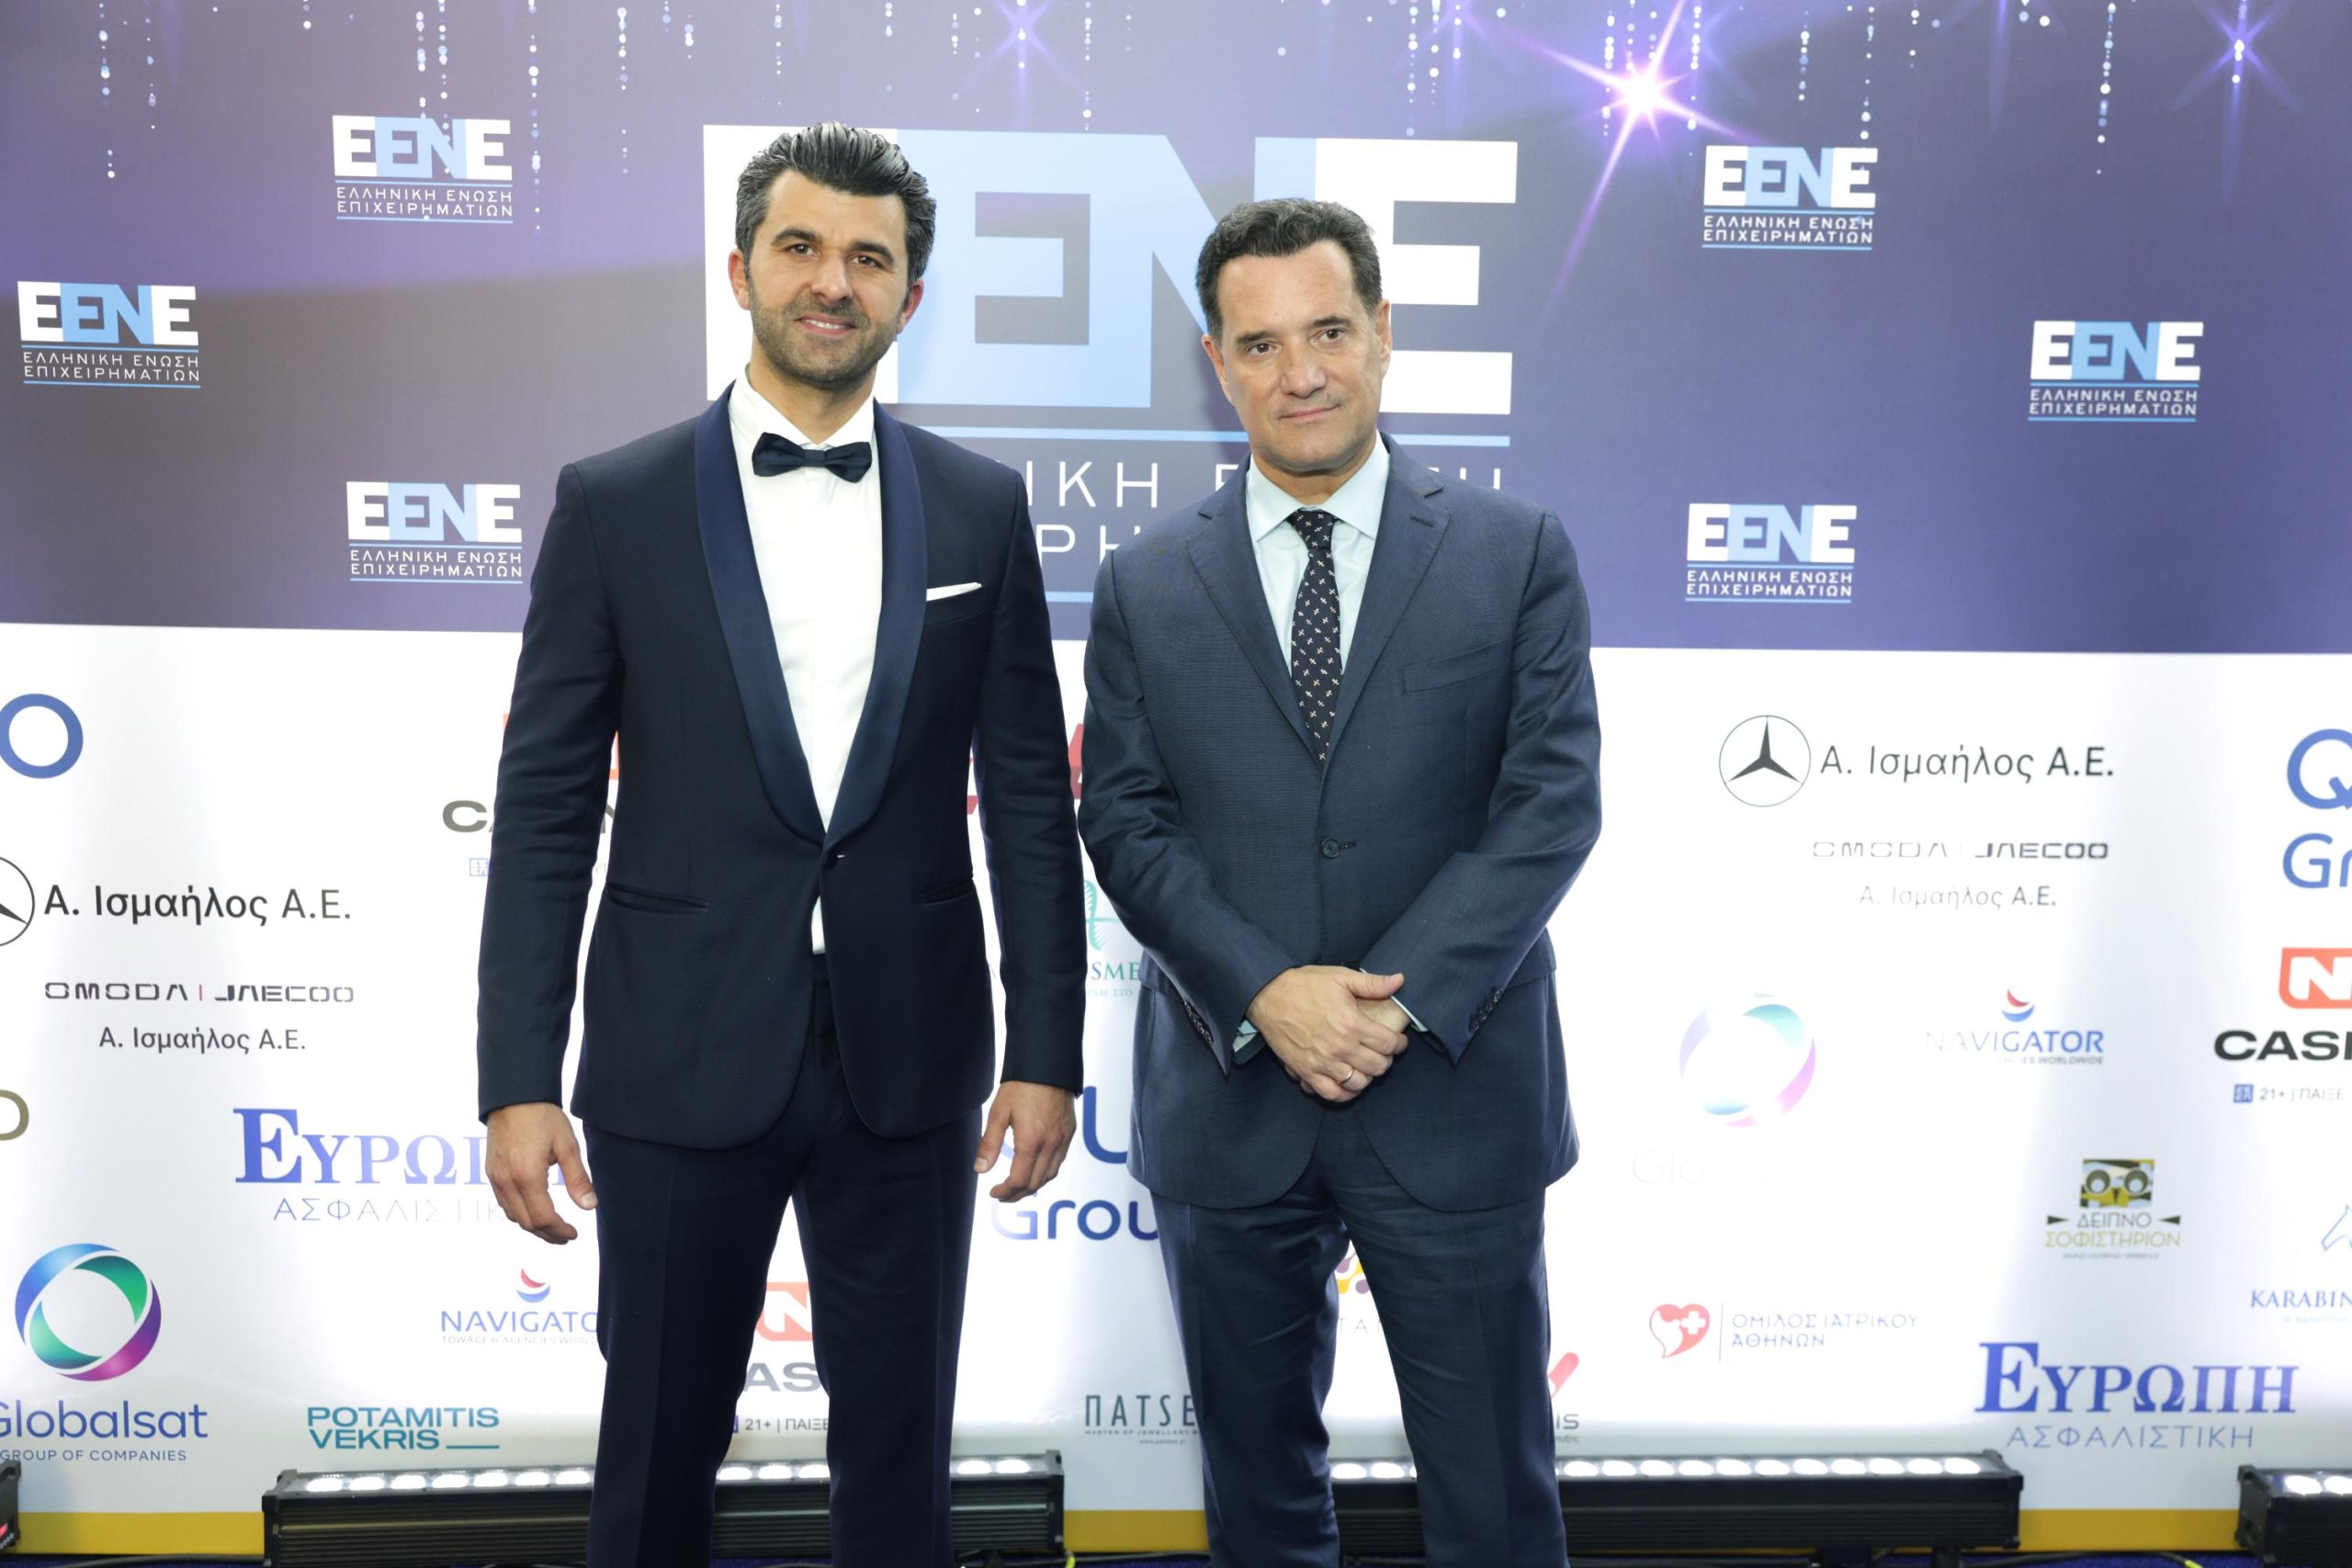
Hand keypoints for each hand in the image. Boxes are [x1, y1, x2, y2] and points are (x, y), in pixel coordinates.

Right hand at [486, 1101, 595, 1243]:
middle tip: (566, 1236)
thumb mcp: (567, 1146)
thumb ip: (578, 1179)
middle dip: (547, 1234)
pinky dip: (519, 1213)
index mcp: (528, 1175)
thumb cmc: (543, 1117)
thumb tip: (590, 1206)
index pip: (543, 1218)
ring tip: (552, 1228)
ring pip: (512, 1216)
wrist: (514, 1096)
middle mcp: (507, 1181)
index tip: (574, 1234)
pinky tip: (533, 1210)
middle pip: (527, 1223)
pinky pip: (503, 1203)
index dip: (559, 1231)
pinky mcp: (490, 1172)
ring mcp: (495, 1178)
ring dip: (532, 1226)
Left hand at [974, 1080, 1077, 1201]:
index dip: (1005, 1191)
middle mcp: (1050, 1144)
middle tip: (1003, 1194)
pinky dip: (1046, 1173)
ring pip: (1050, 1176)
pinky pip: (1059, 1162)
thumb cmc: (1021, 1086)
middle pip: (1035, 1183)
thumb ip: (989, 1144)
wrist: (1048, 1065)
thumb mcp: (998, 1113)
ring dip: (1033, 1186)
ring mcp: (1063, 1140)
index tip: (994, 1192)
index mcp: (1031, 1141)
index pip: (1019, 1180)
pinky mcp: (1070, 1133)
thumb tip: (980, 1169)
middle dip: (1017, 1194)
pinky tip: (1035, 1169)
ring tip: (1018, 1187)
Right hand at [1248, 968, 1408, 1102]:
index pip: (1389, 1044)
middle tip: (1383, 1053)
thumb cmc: (1304, 984)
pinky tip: (1349, 1085)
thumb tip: (1400, 981)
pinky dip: (1345, 1094)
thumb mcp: (1341, 976)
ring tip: (1367, 1067)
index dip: (1399, 1044)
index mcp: (1352, 1023)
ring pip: (1359, 1083)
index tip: (1399, 1042)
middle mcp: (1340, 1046)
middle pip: (1378, 1066)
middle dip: (1386, 1060)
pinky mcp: (1306, 1071)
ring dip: (1368, 1076)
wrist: (1268, 994)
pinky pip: (1332, 1094)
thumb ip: (1373, 983)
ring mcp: (1323, 1062)